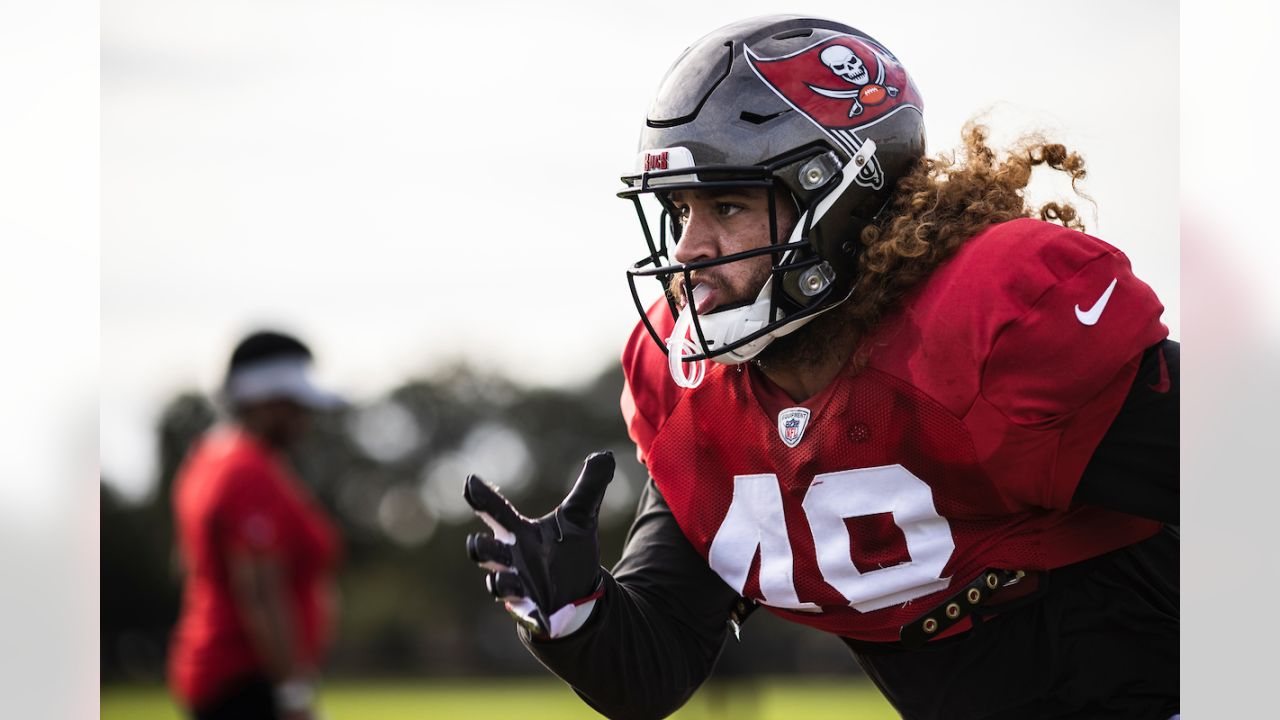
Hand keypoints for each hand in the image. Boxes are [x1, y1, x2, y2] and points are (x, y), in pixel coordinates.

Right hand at [464, 451, 613, 636]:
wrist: (576, 594)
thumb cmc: (567, 551)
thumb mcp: (581, 517)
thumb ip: (589, 487)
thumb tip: (604, 455)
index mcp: (520, 533)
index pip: (497, 511)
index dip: (482, 497)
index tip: (470, 481)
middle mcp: (512, 558)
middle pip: (486, 551)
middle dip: (480, 548)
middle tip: (475, 542)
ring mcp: (518, 585)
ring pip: (498, 583)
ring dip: (497, 582)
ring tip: (498, 581)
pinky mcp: (531, 608)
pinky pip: (524, 612)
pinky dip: (529, 615)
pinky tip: (541, 620)